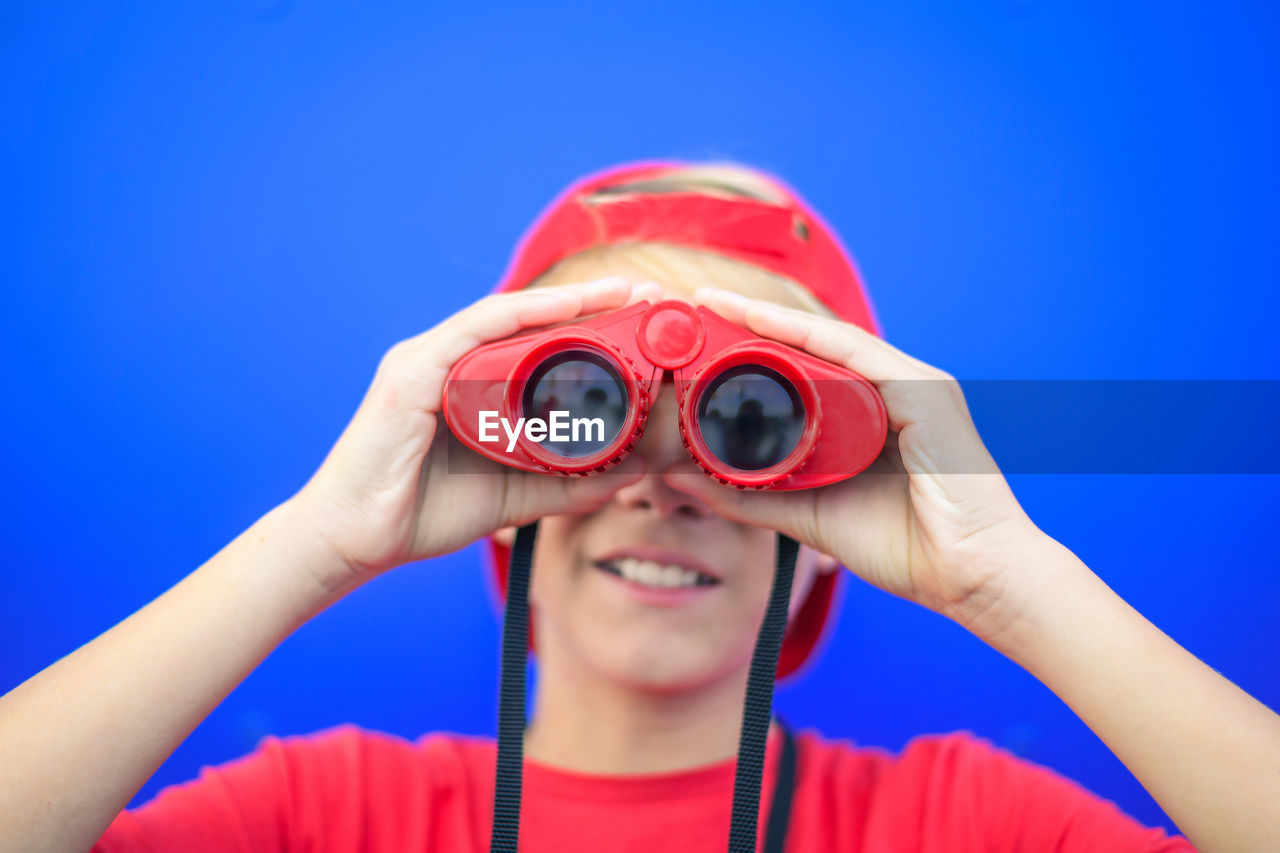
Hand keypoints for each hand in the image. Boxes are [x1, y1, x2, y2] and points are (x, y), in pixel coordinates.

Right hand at [290, 278, 652, 588]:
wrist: (354, 542)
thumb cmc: (422, 512)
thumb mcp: (513, 494)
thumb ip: (565, 483)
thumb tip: (625, 476)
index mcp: (468, 382)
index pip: (537, 341)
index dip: (591, 324)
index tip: (644, 319)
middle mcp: (448, 361)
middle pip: (528, 321)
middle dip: (590, 304)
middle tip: (648, 295)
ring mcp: (426, 362)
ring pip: (507, 318)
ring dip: (566, 301)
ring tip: (619, 294)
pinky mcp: (410, 376)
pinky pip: (472, 334)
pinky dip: (520, 316)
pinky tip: (563, 308)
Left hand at [662, 287, 1045, 639]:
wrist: (971, 578)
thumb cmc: (907, 547)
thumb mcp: (809, 515)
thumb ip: (754, 496)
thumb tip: (688, 481)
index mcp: (871, 412)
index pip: (805, 366)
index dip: (754, 345)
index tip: (700, 333)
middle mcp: (892, 389)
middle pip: (814, 345)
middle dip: (755, 322)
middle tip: (700, 304)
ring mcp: (913, 385)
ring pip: (831, 341)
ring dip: (774, 319)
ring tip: (721, 303)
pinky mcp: (927, 393)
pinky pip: (860, 355)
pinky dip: (811, 336)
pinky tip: (767, 323)